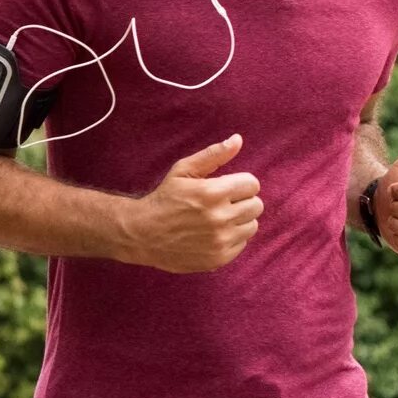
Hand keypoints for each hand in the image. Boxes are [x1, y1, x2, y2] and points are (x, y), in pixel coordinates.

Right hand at [131, 134, 262, 272]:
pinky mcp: (219, 258)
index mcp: (213, 192)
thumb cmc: (164, 199)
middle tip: (222, 204)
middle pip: (256, 205)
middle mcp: (219, 217)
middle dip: (242, 201)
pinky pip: (242, 244)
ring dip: (239, 220)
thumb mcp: (183, 171)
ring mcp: (220, 240)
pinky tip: (212, 234)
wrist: (141, 234)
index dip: (239, 184)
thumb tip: (238, 139)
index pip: (252, 184)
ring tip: (218, 219)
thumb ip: (213, 155)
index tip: (225, 188)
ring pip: (252, 225)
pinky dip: (231, 238)